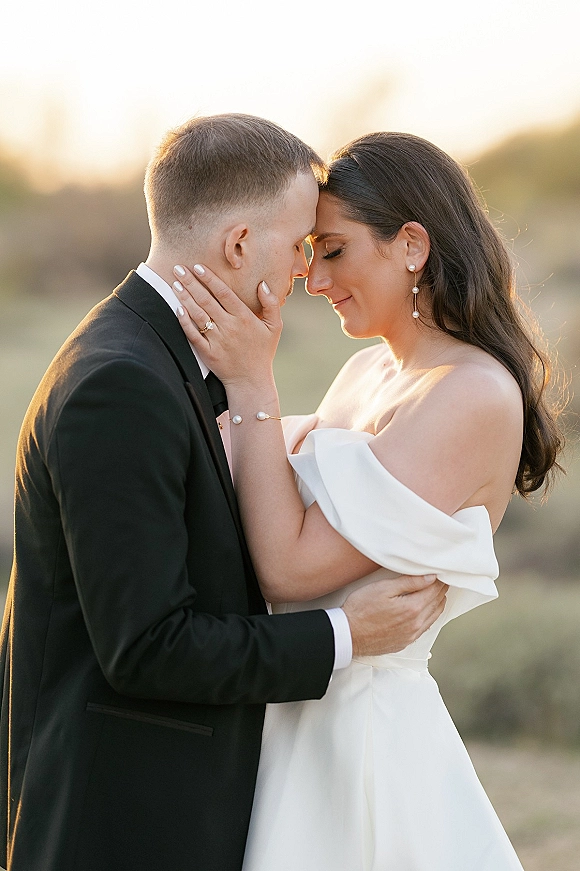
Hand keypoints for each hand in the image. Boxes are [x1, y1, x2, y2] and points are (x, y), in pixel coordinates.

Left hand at [173, 264, 281, 387]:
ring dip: (185, 298)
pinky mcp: (207, 352)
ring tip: (175, 284)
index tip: (197, 266)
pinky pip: (193, 334)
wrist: (251, 381)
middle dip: (191, 282)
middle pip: (206, 300)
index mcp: (244, 318)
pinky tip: (177, 309)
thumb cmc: (263, 352)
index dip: (209, 278)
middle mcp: (229, 327)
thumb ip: (270, 304)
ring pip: (198, 314)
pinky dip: (184, 322)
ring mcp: (217, 340)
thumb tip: (262, 284)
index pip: (223, 293)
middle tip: (178, 268)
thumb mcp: (275, 327)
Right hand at [342, 574, 447, 656]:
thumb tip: (430, 577)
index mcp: (413, 608)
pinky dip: (430, 616)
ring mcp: (412, 635)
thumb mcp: (383, 588)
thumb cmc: (361, 609)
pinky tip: (426, 610)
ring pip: (434, 616)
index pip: (435, 590)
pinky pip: (425, 627)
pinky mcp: (405, 642)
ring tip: (436, 592)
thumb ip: (409, 582)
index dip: (439, 579)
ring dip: (437, 603)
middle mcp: (416, 624)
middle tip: (441, 579)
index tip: (440, 572)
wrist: (348, 635)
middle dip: (440, 589)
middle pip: (437, 603)